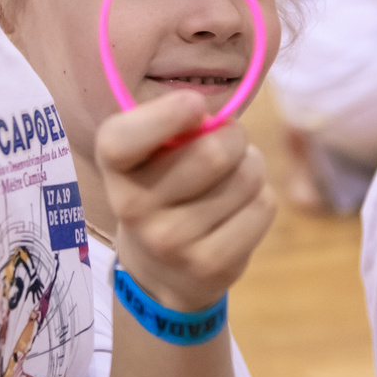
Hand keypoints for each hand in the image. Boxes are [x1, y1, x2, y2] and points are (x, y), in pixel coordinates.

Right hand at [94, 90, 274, 311]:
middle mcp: (133, 208)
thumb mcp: (150, 154)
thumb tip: (219, 123)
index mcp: (115, 167)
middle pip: (214, 152)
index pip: (121, 139)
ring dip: (251, 167)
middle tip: (228, 143)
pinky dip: (260, 199)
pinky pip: (261, 207)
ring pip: (246, 177)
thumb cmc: (163, 188)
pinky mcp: (210, 266)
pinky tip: (238, 211)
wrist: (160, 272)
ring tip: (232, 179)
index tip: (194, 105)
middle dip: (234, 136)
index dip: (166, 115)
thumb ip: (173, 127)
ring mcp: (171, 242)